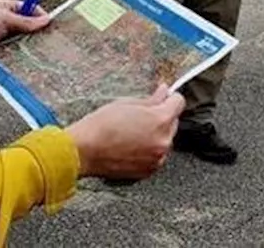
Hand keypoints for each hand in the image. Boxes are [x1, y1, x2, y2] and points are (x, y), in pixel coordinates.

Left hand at [0, 0, 50, 53]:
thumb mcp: (4, 19)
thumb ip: (26, 21)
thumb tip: (46, 20)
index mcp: (8, 7)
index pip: (31, 9)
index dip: (41, 17)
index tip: (50, 26)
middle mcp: (7, 21)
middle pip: (29, 26)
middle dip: (36, 33)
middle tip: (47, 42)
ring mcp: (4, 36)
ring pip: (23, 40)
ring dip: (28, 45)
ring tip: (37, 52)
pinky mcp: (1, 49)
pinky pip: (16, 51)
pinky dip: (20, 54)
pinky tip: (26, 59)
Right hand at [65, 85, 183, 179]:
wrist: (84, 150)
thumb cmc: (101, 125)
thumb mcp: (127, 103)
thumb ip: (151, 99)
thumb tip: (163, 92)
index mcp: (160, 120)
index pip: (179, 102)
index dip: (170, 97)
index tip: (164, 96)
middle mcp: (163, 141)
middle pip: (173, 122)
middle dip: (162, 116)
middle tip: (142, 115)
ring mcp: (157, 158)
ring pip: (165, 140)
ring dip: (156, 134)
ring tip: (134, 131)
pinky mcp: (148, 170)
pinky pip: (156, 155)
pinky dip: (149, 149)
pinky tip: (132, 144)